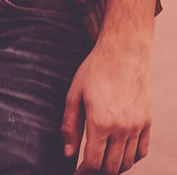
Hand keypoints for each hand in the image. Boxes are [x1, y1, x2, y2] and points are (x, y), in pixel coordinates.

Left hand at [63, 36, 152, 172]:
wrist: (123, 55)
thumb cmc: (94, 72)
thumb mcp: (73, 95)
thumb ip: (69, 126)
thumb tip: (69, 153)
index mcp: (100, 122)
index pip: (93, 161)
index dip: (83, 172)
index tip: (76, 173)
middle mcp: (122, 128)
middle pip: (112, 167)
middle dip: (98, 173)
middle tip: (88, 170)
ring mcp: (137, 126)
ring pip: (128, 162)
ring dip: (115, 168)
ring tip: (102, 165)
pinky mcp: (147, 122)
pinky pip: (142, 151)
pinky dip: (131, 158)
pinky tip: (120, 156)